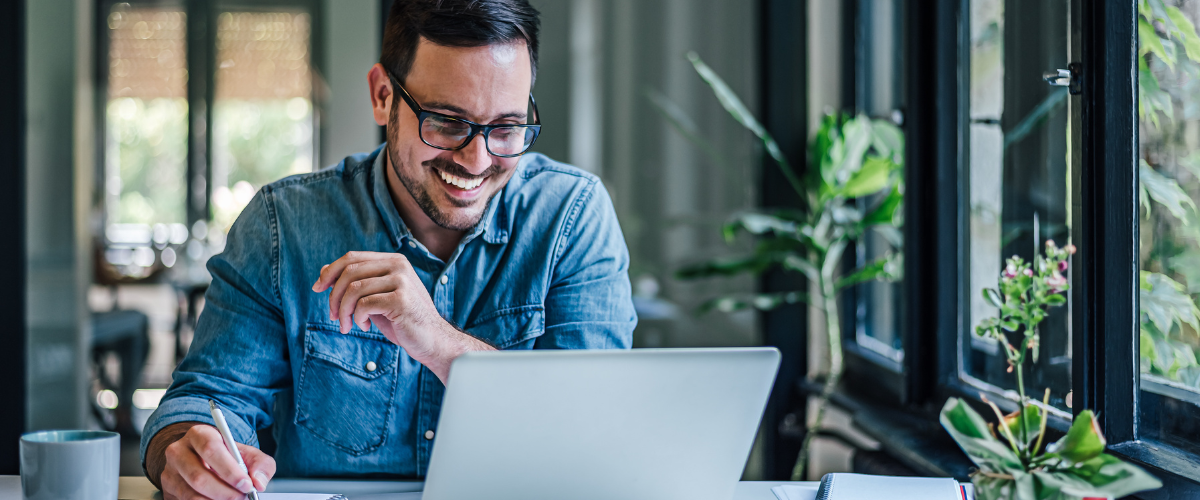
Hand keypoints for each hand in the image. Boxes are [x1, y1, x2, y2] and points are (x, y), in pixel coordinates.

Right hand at [159, 424, 274, 499]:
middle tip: (242, 497)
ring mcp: (170, 472)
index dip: (229, 470)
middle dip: (225, 492)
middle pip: (199, 476)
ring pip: (191, 494)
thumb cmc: (228, 456)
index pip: (211, 449)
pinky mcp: (168, 490)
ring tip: (234, 499)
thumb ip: (260, 464)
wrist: (206, 462)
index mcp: (199, 434)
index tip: (246, 484)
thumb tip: (258, 482)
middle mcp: (178, 451)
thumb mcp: (248, 454)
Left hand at [312, 251, 492, 380]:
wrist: (431, 340)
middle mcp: (398, 266)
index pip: (352, 257)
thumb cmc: (402, 320)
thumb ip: (356, 283)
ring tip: (347, 325)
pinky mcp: (401, 300)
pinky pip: (364, 304)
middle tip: (333, 316)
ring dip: (343, 311)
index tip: (317, 288)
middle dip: (334, 296)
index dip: (330, 272)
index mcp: (393, 260)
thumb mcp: (376, 297)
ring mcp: (402, 281)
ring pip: (354, 289)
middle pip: (349, 272)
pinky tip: (364, 326)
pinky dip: (357, 318)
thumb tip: (324, 270)